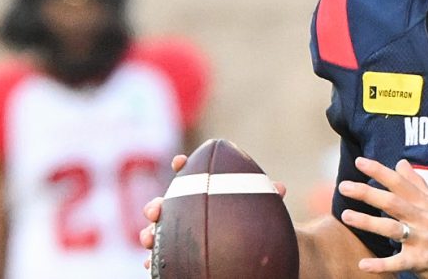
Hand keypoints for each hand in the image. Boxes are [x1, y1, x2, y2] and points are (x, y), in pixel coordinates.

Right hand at [139, 154, 287, 268]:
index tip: (180, 162)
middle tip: (155, 210)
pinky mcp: (177, 255)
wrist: (250, 249)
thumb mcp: (260, 210)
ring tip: (148, 238)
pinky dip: (154, 260)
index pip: (190, 175)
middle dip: (156, 206)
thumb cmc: (252, 221)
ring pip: (157, 232)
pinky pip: (162, 258)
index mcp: (203, 192)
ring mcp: (178, 233)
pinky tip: (151, 264)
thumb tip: (279, 189)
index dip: (182, 167)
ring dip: (149, 233)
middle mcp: (186, 211)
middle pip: (165, 205)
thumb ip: (266, 198)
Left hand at [338, 157, 427, 277]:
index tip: (359, 162)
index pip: (400, 183)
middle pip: (393, 202)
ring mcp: (423, 240)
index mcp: (426, 203)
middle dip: (367, 193)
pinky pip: (398, 262)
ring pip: (392, 228)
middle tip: (344, 186)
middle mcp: (424, 218)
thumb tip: (400, 163)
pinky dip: (380, 264)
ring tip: (345, 216)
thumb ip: (418, 184)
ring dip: (367, 222)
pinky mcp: (421, 261)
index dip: (380, 171)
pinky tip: (362, 263)